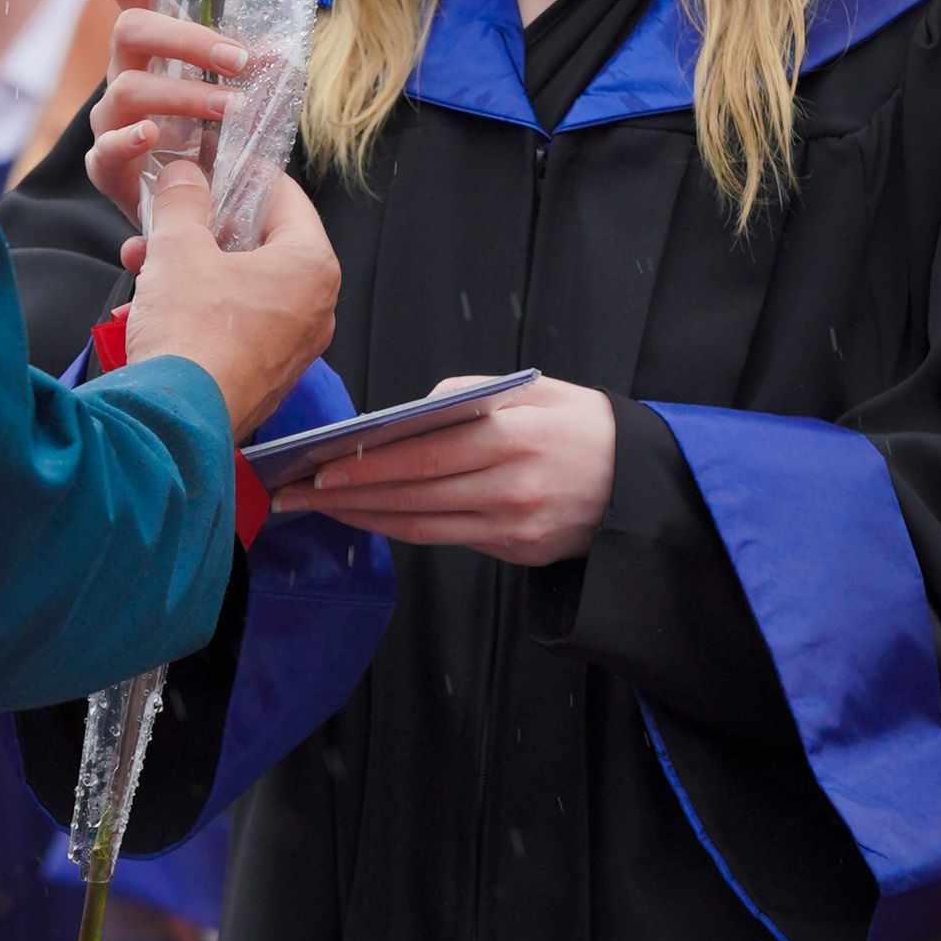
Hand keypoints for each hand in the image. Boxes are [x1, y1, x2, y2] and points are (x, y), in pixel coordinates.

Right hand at [83, 0, 263, 226]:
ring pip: (129, 89)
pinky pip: (106, 148)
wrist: (188, 204)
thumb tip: (280, 46)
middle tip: (238, 60)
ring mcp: (109, 118)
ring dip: (184, 94)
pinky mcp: (106, 165)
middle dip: (186, 39)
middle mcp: (122, 73)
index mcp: (148, 45)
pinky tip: (154, 137)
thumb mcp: (229, 90)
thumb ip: (249, 62)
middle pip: (130, 30)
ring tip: (232, 108)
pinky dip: (129, 140)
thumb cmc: (206, 133)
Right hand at [123, 155, 338, 441]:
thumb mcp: (177, 248)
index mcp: (311, 266)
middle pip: (262, 244)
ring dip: (193, 268)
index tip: (212, 166)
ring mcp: (294, 347)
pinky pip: (236, 324)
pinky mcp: (267, 375)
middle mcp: (316, 308)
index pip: (286, 197)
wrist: (176, 420)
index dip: (243, 175)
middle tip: (169, 219)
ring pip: (243, 285)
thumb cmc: (189, 333)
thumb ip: (182, 201)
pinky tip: (154, 304)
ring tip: (145, 263)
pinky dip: (200, 307)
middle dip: (205, 228)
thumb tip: (184, 175)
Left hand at [274, 373, 617, 565]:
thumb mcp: (534, 390)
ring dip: (363, 517)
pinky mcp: (517, 551)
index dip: (367, 466)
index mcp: (514, 436)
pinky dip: (400, 530)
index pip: (422, 454)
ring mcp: (514, 525)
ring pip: (421, 524)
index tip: (322, 467)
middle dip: (347, 495)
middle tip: (297, 493)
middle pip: (412, 494)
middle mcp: (511, 486)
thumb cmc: (581, 425)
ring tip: (318, 507)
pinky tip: (367, 519)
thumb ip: (468, 397)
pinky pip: (445, 540)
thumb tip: (407, 416)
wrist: (643, 482)